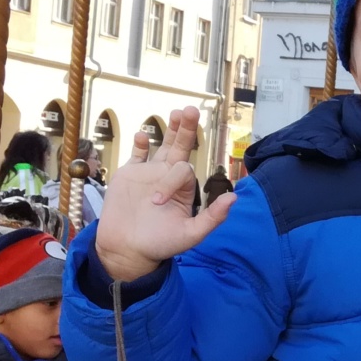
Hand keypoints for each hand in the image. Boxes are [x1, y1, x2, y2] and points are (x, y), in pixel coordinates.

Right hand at [94, 107, 234, 280]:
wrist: (125, 250)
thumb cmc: (160, 244)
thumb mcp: (190, 235)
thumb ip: (212, 218)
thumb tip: (234, 198)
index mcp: (185, 188)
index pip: (183, 170)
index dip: (171, 180)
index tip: (157, 201)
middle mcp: (169, 177)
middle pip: (181, 147)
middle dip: (187, 129)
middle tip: (190, 110)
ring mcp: (148, 174)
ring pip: (162, 146)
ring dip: (170, 129)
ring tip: (177, 111)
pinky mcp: (129, 175)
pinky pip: (137, 155)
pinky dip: (140, 144)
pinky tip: (141, 135)